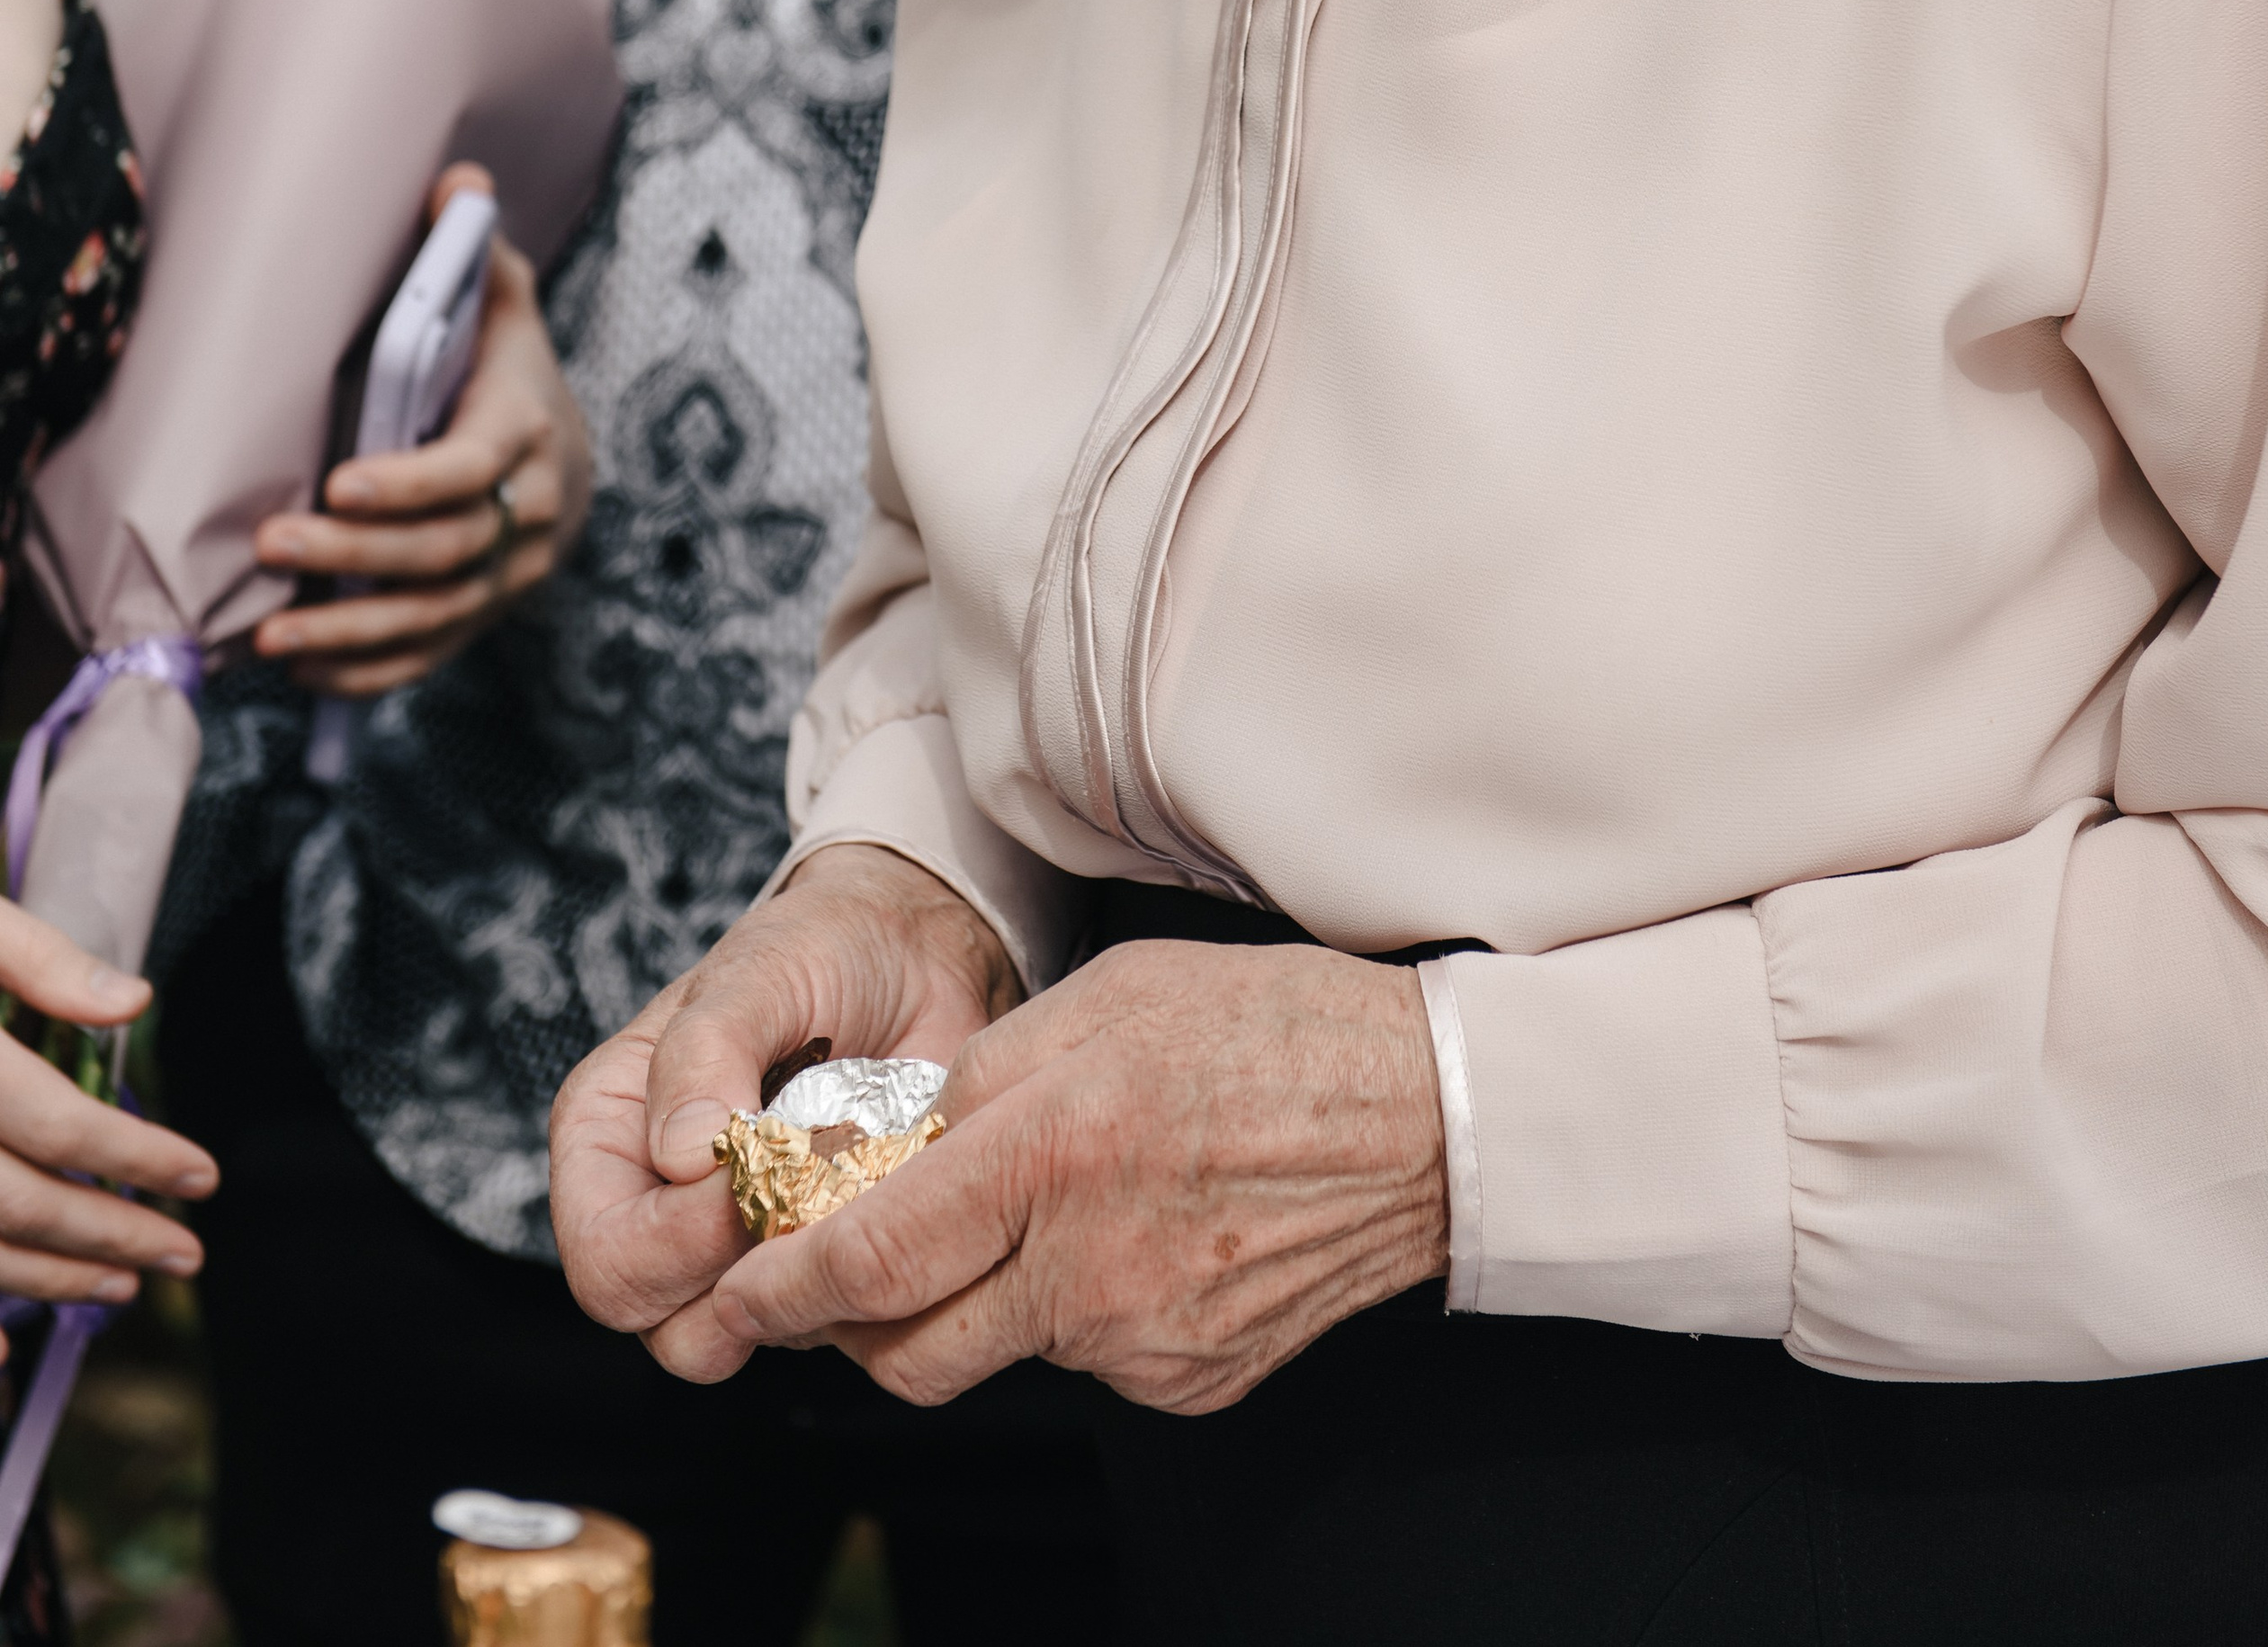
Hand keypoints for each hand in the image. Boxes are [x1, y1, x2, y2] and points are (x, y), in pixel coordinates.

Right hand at [0, 902, 214, 1347]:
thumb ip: (41, 961)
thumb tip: (135, 1003)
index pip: (57, 1120)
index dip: (135, 1156)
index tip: (201, 1179)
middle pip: (19, 1200)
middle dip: (108, 1233)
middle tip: (182, 1254)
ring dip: (47, 1275)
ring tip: (119, 1284)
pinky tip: (0, 1344)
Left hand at [251, 166, 591, 695]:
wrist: (572, 463)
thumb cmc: (511, 373)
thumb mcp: (505, 305)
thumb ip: (475, 252)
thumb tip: (455, 182)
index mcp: (525, 432)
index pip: (470, 468)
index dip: (410, 483)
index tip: (342, 482)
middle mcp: (526, 514)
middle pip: (442, 549)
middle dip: (354, 553)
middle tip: (270, 542)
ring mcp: (508, 576)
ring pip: (431, 614)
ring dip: (349, 629)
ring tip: (269, 633)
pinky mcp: (482, 616)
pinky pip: (427, 655)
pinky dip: (365, 672)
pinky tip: (300, 670)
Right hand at [550, 843, 1017, 1381]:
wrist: (911, 958)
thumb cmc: (815, 951)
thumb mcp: (755, 974)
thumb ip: (706, 1053)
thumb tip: (679, 1156)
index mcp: (607, 1141)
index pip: (606, 1261)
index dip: (676, 1243)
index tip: (755, 1173)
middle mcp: (654, 1212)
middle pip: (661, 1325)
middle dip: (741, 1273)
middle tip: (815, 1186)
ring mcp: (732, 1252)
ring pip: (743, 1338)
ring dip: (805, 1279)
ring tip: (849, 1183)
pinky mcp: (808, 1267)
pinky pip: (824, 1319)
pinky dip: (858, 1275)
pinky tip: (881, 1194)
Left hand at [707, 935, 1448, 1415]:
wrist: (1425, 1116)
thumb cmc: (1264, 1028)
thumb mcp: (1103, 998)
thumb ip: (983, 1079)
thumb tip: (891, 1146)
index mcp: (1054, 1153)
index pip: (871, 1257)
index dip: (779, 1287)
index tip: (730, 1292)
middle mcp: (1089, 1269)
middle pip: (908, 1348)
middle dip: (848, 1320)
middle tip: (833, 1268)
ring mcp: (1143, 1341)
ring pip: (997, 1347)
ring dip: (971, 1298)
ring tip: (1025, 1209)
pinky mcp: (1192, 1381)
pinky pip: (1083, 1358)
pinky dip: (1064, 1309)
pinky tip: (1117, 1235)